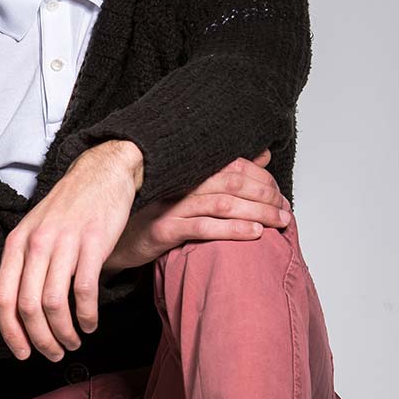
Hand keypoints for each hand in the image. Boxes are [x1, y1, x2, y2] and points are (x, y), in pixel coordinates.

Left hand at [0, 140, 140, 361]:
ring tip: (73, 342)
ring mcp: (64, 243)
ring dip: (64, 332)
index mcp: (15, 245)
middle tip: (53, 354)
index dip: (10, 332)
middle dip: (40, 339)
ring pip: (55, 302)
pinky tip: (90, 323)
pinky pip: (85, 289)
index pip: (2, 298)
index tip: (22, 353)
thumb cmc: (62, 212)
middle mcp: (36, 244)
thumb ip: (1, 274)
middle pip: (28, 306)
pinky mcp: (93, 243)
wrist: (99, 175)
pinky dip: (87, 314)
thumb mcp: (26, 238)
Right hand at [105, 150, 289, 272]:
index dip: (262, 176)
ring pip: (222, 204)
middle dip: (265, 195)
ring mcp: (169, 207)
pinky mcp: (162, 231)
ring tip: (280, 222)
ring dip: (257, 212)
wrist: (113, 242)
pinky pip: (203, 228)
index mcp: (186, 171)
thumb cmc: (153, 217)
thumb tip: (263, 156)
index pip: (232, 165)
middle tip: (286, 209)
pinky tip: (254, 234)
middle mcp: (178, 184)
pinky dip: (233, 230)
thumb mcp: (188, 192)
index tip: (279, 192)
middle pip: (232, 182)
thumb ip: (226, 172)